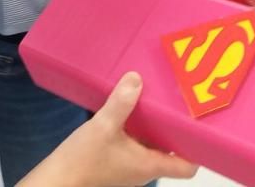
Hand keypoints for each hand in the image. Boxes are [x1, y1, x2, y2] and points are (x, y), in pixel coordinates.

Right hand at [18, 72, 197, 186]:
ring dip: (152, 128)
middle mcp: (143, 170)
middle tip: (174, 103)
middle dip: (172, 129)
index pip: (187, 167)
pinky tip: (124, 112)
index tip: (198, 125)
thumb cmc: (84, 160)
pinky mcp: (112, 165)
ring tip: (150, 101)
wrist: (55, 182)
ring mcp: (127, 169)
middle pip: (168, 152)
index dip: (197, 149)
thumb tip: (137, 78)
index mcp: (149, 165)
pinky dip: (134, 131)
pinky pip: (132, 146)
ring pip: (149, 147)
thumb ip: (120, 103)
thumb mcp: (103, 127)